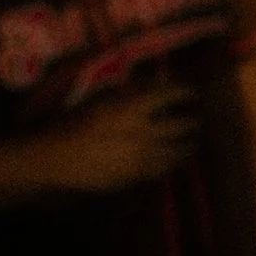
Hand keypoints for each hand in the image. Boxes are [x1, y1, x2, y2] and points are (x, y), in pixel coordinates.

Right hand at [46, 84, 199, 193]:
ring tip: (192, 139)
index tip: (192, 90)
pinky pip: (166, 168)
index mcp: (135, 107)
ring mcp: (146, 156)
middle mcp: (147, 132)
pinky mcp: (140, 176)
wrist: (59, 159)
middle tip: (196, 116)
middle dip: (193, 119)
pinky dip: (174, 161)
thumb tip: (159, 80)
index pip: (174, 93)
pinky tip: (174, 158)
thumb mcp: (102, 99)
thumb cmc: (75, 122)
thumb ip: (133, 89)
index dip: (187, 90)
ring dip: (189, 143)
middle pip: (185, 124)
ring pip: (180, 150)